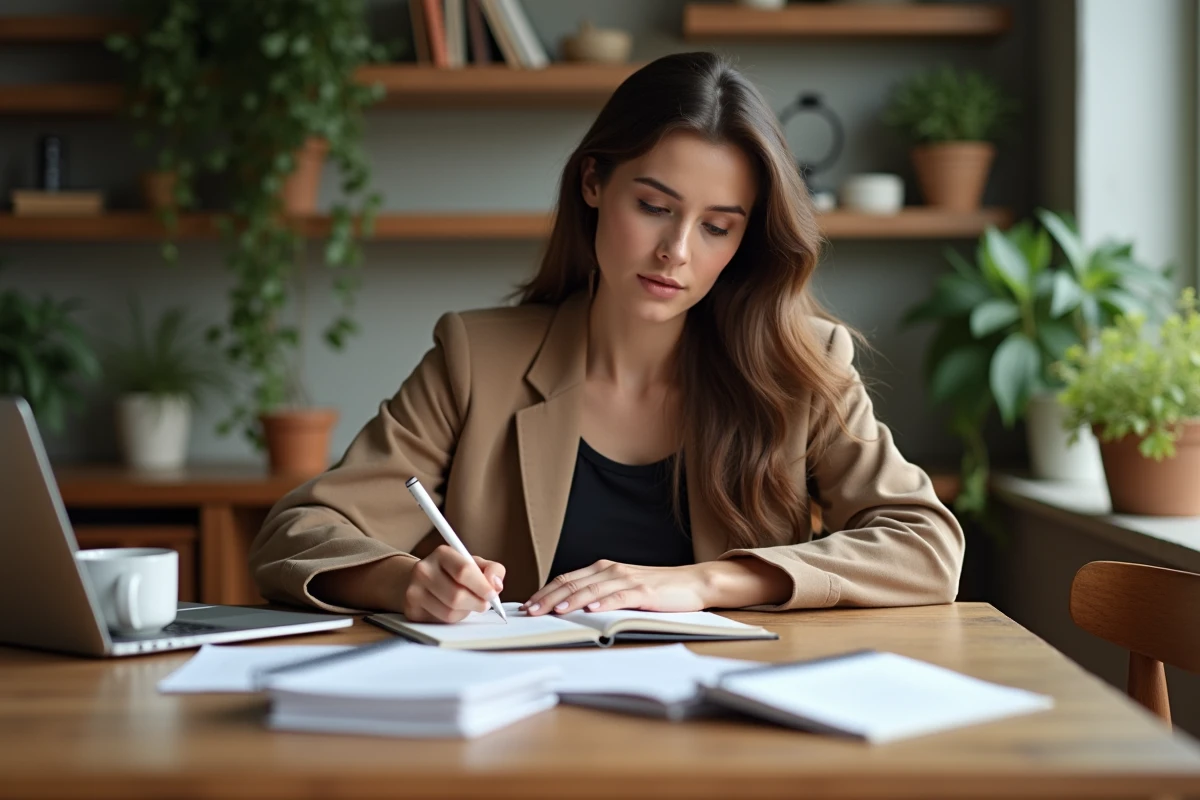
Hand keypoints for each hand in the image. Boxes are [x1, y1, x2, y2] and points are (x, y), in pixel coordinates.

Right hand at [402, 544, 505, 623]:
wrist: (421, 581)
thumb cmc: (454, 573)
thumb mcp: (474, 564)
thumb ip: (492, 570)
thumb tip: (496, 585)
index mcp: (442, 553)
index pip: (464, 570)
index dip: (482, 586)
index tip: (493, 594)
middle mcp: (423, 570)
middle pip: (457, 596)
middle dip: (477, 603)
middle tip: (484, 604)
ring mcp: (414, 590)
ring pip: (450, 612)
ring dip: (465, 612)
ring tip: (467, 604)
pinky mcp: (411, 610)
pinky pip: (440, 621)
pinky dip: (453, 619)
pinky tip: (453, 609)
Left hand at [520, 560, 707, 615]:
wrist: (692, 582)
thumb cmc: (657, 589)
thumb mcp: (623, 588)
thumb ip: (600, 594)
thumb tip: (571, 610)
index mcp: (604, 568)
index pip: (567, 579)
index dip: (545, 592)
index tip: (528, 605)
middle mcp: (611, 570)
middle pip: (573, 583)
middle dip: (548, 598)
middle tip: (530, 611)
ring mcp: (627, 579)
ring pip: (591, 589)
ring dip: (569, 601)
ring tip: (552, 611)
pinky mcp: (643, 590)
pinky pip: (619, 596)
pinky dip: (603, 603)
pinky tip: (591, 610)